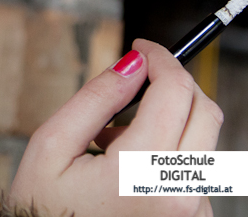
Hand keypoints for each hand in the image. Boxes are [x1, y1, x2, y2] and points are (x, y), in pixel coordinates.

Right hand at [9, 39, 222, 216]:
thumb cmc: (42, 208)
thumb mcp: (51, 145)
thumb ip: (96, 98)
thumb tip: (133, 62)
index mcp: (142, 171)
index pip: (175, 91)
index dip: (160, 58)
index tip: (141, 47)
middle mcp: (180, 193)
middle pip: (204, 111)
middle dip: (174, 84)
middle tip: (136, 80)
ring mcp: (192, 211)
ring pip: (200, 140)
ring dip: (167, 123)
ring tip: (111, 140)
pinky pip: (194, 170)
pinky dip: (168, 153)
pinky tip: (127, 168)